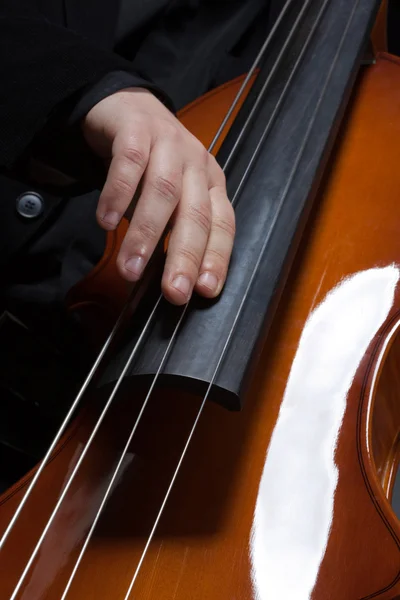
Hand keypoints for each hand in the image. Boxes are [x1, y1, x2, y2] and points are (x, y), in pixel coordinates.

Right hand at [82, 88, 234, 305]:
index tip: (206, 290)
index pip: (222, 225)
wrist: (126, 107)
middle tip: (174, 292)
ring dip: (146, 234)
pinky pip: (130, 162)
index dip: (216, 258)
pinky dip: (118, 194)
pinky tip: (105, 222)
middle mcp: (196, 164)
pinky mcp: (137, 128)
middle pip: (195, 214)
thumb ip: (172, 230)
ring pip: (163, 192)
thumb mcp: (171, 199)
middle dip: (185, 257)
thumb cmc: (151, 164)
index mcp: (210, 185)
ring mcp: (169, 143)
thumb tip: (170, 278)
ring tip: (131, 268)